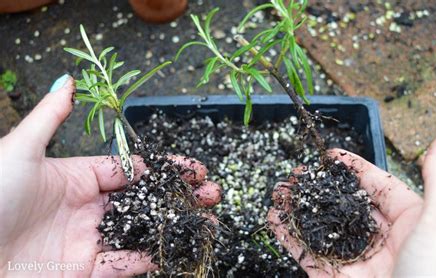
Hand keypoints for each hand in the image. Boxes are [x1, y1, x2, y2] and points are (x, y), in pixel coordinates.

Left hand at [0, 76, 220, 276]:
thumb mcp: (18, 150)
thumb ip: (49, 117)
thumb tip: (69, 80)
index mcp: (77, 177)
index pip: (131, 170)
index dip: (164, 168)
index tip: (193, 169)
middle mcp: (88, 208)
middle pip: (144, 200)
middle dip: (179, 197)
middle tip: (212, 193)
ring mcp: (88, 240)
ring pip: (141, 231)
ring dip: (176, 227)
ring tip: (209, 223)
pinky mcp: (84, 270)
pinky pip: (123, 263)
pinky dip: (150, 257)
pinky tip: (177, 248)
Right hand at [268, 141, 435, 276]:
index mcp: (413, 223)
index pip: (378, 186)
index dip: (353, 168)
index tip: (328, 154)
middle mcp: (384, 241)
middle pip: (344, 206)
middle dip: (318, 188)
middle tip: (295, 174)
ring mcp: (359, 263)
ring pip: (322, 229)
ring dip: (298, 209)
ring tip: (277, 192)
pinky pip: (308, 256)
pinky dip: (288, 237)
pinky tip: (273, 219)